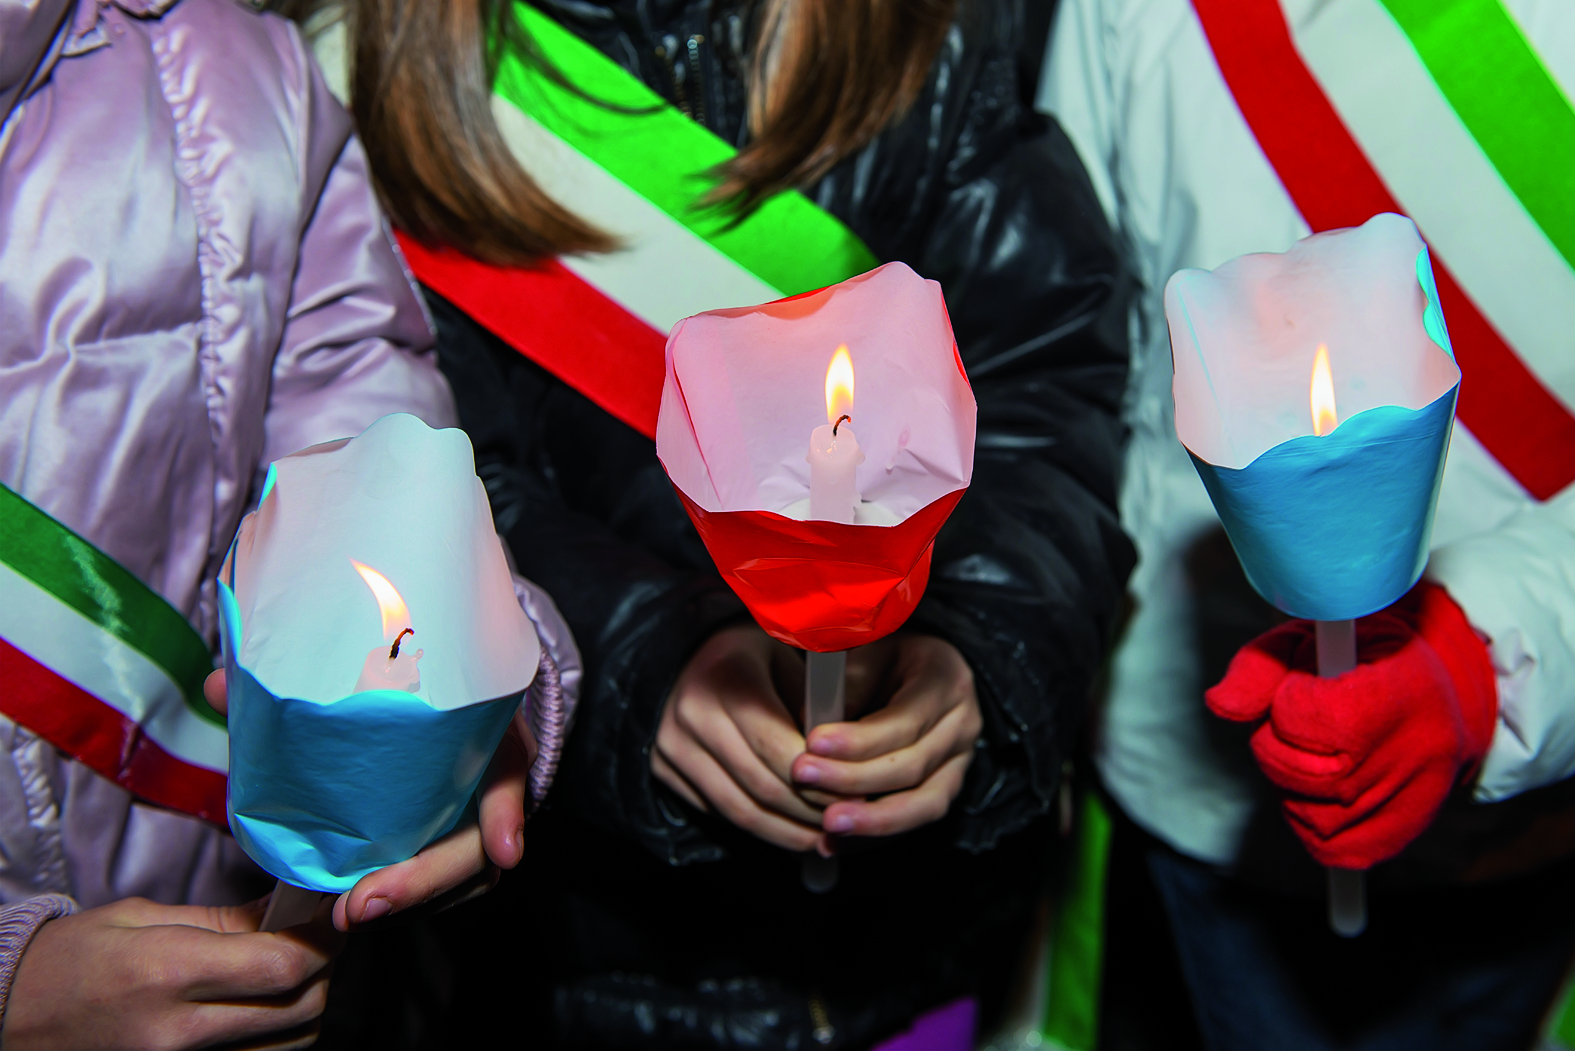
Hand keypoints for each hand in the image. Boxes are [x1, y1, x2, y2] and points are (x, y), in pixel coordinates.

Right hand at [2, 896, 338, 1049]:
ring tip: (286, 973)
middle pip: (300, 1009)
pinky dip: (276, 1037)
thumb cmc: (70, 961)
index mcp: (168, 973)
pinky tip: (262, 1008)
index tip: (328, 915)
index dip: (322, 940)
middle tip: (313, 939)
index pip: (284, 965)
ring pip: (291, 1044)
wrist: (8, 1018)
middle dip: (321, 969)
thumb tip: (292, 908)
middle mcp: (179, 1031)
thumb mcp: (143, 919)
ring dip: (305, 1006)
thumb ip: (226, 920)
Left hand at [204, 671, 536, 930]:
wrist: (423, 668)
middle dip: (425, 880)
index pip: (511, 762)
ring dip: (414, 901)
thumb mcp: (363, 662)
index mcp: (482, 719)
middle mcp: (488, 771)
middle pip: (480, 840)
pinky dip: (411, 901)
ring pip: (466, 872)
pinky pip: (447, 882)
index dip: (507, 808)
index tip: (503, 850)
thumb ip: (296, 677)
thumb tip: (221, 685)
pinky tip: (365, 912)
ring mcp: (475, 810)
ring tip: (350, 916)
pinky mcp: (452, 837)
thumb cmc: (401, 667)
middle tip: (362, 904)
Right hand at [652, 626, 831, 853]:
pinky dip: (758, 827)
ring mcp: (672, 743)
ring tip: (822, 839)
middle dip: (808, 812)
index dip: (819, 779)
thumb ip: (818, 707)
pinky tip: (789, 830)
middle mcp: (692, 710)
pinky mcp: (663, 768)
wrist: (695, 657)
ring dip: (785, 831)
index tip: (854, 796)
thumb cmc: (759, 659)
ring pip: (738, 809)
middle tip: (845, 823)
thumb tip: (852, 766)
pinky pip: (718, 812)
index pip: (775, 745)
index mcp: (728, 675)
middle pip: (759, 784)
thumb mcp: (793, 663)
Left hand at [791, 634, 980, 838]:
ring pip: (924, 804)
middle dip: (855, 779)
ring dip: (873, 822)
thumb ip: (846, 682)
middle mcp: (963, 724)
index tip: (812, 743)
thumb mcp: (868, 647)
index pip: (905, 720)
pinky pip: (915, 821)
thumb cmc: (885, 657)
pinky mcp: (945, 789)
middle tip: (804, 778)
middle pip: (913, 766)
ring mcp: (960, 762)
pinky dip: (876, 836)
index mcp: (946, 679)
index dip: (859, 738)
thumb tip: (812, 720)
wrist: (916, 671)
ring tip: (828, 829)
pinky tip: (838, 842)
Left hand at [1206, 581, 1496, 868]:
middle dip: (1277, 749)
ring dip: (1289, 787)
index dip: (1288, 705)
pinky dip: (1308, 823)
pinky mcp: (1405, 833)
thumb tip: (1221, 705)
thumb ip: (1259, 667)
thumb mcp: (1307, 641)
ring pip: (1312, 817)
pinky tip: (1318, 789)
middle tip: (1291, 727)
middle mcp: (1420, 750)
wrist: (1435, 692)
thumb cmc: (1356, 661)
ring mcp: (1419, 798)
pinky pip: (1332, 850)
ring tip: (1310, 753)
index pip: (1316, 719)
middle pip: (1308, 775)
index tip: (1299, 690)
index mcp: (1402, 689)